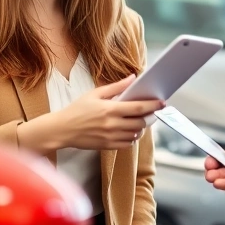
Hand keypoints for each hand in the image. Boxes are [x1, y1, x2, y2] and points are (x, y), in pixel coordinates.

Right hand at [19, 75, 164, 151]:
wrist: (62, 129)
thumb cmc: (77, 110)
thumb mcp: (95, 94)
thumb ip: (116, 87)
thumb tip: (133, 78)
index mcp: (110, 109)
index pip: (138, 108)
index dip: (153, 106)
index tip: (162, 103)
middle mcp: (112, 124)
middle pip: (140, 123)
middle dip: (149, 118)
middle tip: (152, 112)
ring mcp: (110, 137)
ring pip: (135, 134)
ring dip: (141, 128)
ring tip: (139, 120)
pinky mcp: (107, 146)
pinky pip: (127, 144)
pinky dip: (132, 137)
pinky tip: (129, 131)